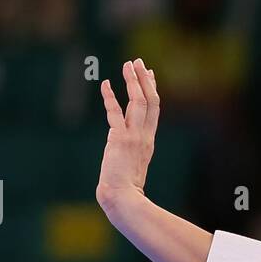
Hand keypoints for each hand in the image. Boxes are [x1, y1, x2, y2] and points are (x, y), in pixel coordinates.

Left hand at [96, 58, 159, 209]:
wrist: (123, 199)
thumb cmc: (125, 190)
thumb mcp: (132, 168)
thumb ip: (129, 155)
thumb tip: (120, 152)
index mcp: (148, 141)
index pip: (153, 110)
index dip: (151, 90)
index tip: (149, 75)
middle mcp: (144, 136)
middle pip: (150, 101)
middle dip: (145, 80)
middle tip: (139, 62)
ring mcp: (134, 137)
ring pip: (138, 102)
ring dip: (134, 81)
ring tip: (129, 64)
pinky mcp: (120, 140)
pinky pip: (116, 114)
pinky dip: (111, 98)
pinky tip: (106, 84)